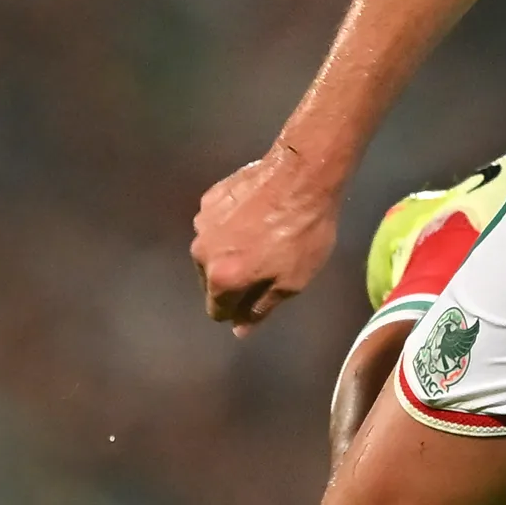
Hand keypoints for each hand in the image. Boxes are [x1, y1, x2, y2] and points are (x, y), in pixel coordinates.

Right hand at [193, 145, 340, 332]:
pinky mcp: (209, 198)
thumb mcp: (292, 281)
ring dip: (230, 251)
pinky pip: (215, 224)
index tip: (257, 297)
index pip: (217, 310)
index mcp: (221, 278)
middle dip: (232, 280)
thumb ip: (261, 308)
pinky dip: (230, 226)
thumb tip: (239, 329)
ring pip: (212, 251)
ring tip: (261, 238)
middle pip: (211, 281)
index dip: (238, 309)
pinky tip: (254, 216)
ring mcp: (202, 222)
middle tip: (265, 265)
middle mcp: (202, 252)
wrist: (302, 175)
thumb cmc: (302, 234)